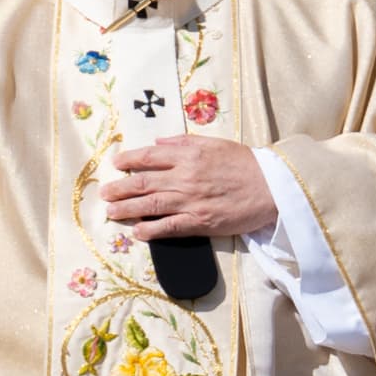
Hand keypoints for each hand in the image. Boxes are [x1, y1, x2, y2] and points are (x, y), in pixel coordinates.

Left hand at [101, 136, 276, 239]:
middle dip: (120, 188)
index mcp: (188, 155)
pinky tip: (138, 232)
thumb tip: (158, 143)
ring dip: (127, 209)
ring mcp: (191, 201)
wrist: (271, 187)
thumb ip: (184, 142)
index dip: (128, 161)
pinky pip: (169, 227)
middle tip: (104, 193)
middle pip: (143, 182)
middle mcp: (185, 177)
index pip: (149, 157)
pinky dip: (151, 230)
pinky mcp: (200, 221)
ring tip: (111, 212)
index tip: (115, 164)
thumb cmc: (245, 164)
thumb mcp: (214, 143)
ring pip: (150, 205)